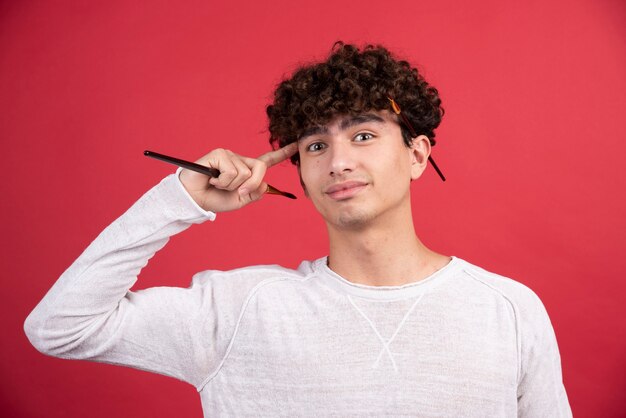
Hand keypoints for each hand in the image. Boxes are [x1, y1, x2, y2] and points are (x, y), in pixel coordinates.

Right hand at [178, 142, 297, 212]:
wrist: (195, 199)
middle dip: (251, 184)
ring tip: (218, 184)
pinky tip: (212, 179)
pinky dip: (222, 181)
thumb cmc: (215, 199)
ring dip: (231, 185)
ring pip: (245, 173)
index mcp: (247, 170)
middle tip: (236, 191)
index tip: (296, 145)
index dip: (282, 154)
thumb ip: (255, 193)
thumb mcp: (240, 200)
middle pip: (260, 168)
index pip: (267, 160)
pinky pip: (231, 171)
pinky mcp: (219, 153)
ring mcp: (230, 155)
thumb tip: (263, 183)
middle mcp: (240, 160)